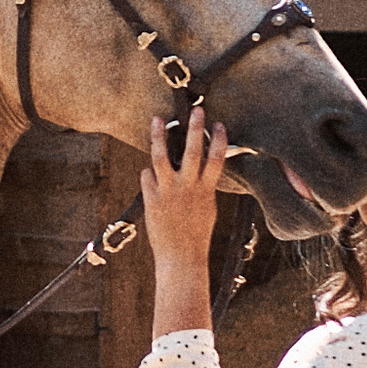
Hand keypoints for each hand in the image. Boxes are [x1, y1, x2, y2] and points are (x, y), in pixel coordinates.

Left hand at [138, 106, 228, 274]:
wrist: (181, 257)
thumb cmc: (196, 234)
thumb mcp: (207, 208)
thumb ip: (202, 187)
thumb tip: (198, 170)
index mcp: (206, 190)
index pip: (217, 159)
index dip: (219, 140)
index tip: (219, 124)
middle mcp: (188, 187)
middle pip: (192, 151)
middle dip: (195, 128)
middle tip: (196, 109)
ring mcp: (168, 192)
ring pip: (161, 157)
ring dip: (159, 136)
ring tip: (157, 119)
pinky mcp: (151, 199)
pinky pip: (147, 176)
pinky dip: (149, 173)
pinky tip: (151, 175)